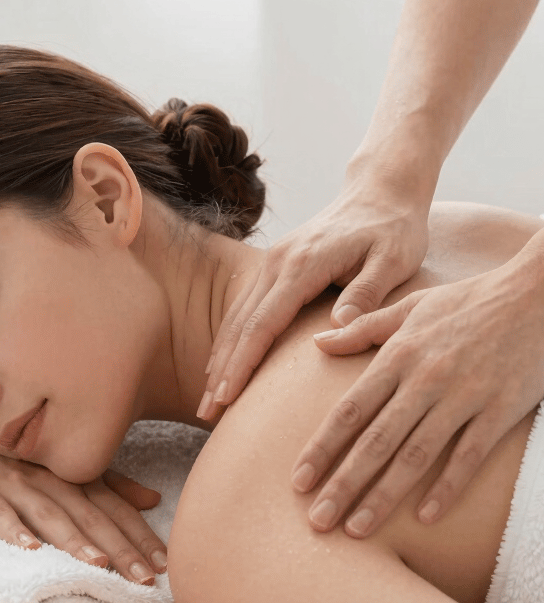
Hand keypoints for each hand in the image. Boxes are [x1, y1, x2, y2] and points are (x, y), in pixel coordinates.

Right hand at [0, 429, 166, 584]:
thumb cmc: (24, 457)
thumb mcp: (69, 468)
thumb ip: (111, 486)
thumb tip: (154, 500)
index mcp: (76, 476)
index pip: (115, 508)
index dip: (140, 535)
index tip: (165, 564)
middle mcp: (51, 479)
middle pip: (90, 516)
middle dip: (118, 547)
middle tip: (143, 578)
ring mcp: (15, 485)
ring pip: (49, 515)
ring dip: (74, 540)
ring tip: (98, 565)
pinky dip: (13, 531)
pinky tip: (30, 550)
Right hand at [198, 178, 428, 420]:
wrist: (381, 190)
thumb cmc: (393, 228)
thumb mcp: (393, 259)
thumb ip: (365, 294)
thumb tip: (338, 328)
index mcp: (302, 265)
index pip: (263, 323)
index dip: (243, 363)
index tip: (227, 397)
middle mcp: (278, 262)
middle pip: (240, 325)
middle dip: (221, 371)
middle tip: (207, 412)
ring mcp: (272, 262)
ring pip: (235, 317)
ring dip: (219, 359)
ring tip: (208, 399)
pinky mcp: (275, 266)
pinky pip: (244, 308)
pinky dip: (230, 340)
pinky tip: (221, 365)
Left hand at [292, 257, 543, 536]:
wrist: (539, 294)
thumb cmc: (471, 300)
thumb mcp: (412, 307)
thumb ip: (363, 329)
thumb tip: (317, 341)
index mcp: (399, 355)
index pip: (349, 410)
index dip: (321, 448)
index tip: (298, 481)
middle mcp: (425, 379)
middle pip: (375, 440)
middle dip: (343, 484)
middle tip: (317, 522)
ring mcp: (463, 396)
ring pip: (415, 454)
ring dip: (383, 495)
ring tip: (357, 529)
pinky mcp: (500, 409)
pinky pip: (468, 454)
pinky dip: (447, 486)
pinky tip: (425, 517)